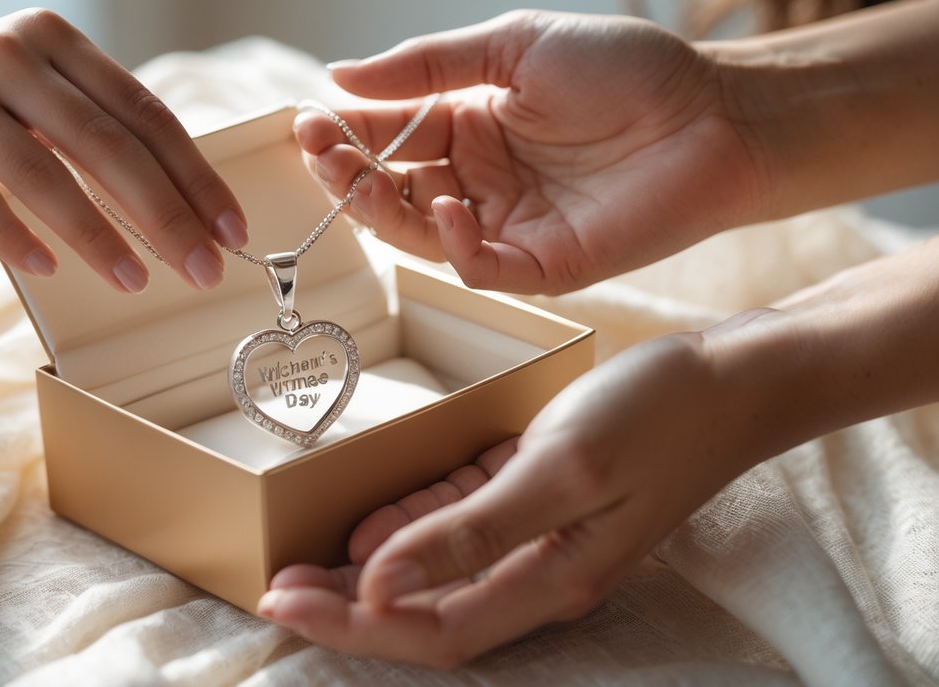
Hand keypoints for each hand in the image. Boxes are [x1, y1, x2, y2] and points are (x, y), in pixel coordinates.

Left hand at [259, 319, 779, 666]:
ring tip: (303, 557)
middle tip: (274, 584)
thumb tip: (379, 585)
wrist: (733, 377)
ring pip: (437, 569)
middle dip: (346, 605)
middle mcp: (541, 569)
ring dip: (370, 569)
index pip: (428, 629)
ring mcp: (543, 532)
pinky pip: (464, 520)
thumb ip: (470, 533)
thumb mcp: (559, 470)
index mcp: (548, 578)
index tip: (277, 601)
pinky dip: (414, 523)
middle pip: (425, 609)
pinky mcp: (541, 492)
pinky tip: (369, 516)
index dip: (349, 624)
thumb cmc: (655, 416)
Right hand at [296, 10, 764, 293]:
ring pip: (421, 235)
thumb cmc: (624, 71)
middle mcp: (479, 181)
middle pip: (393, 191)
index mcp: (470, 126)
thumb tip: (340, 76)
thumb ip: (428, 66)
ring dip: (383, 210)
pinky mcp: (542, 264)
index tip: (308, 120)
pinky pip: (478, 267)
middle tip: (321, 153)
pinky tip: (449, 208)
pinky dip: (453, 245)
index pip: (388, 137)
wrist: (714, 114)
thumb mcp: (514, 47)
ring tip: (359, 178)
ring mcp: (507, 225)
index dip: (345, 134)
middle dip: (349, 175)